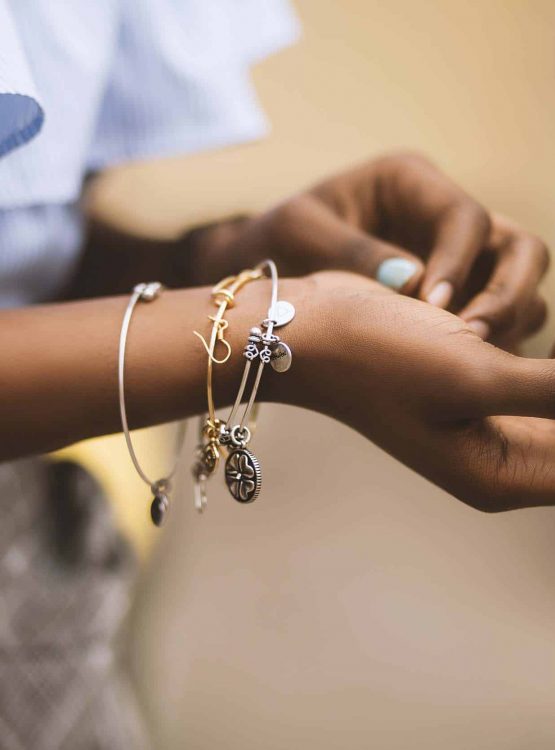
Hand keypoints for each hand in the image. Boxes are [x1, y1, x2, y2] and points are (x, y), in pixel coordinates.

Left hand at [187, 153, 548, 346]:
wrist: (265, 270)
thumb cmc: (277, 240)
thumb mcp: (299, 233)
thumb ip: (353, 252)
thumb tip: (415, 284)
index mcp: (410, 183)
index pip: (466, 217)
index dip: (460, 262)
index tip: (433, 306)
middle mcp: (443, 217)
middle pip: (518, 248)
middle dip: (507, 293)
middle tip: (472, 338)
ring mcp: (456, 258)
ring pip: (518, 285)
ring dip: (506, 321)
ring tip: (468, 358)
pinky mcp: (455, 296)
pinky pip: (496, 318)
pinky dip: (491, 342)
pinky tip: (460, 368)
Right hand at [271, 271, 554, 511]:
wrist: (312, 329)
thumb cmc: (378, 356)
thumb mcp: (474, 374)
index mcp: (500, 474)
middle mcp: (499, 456)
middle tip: (517, 353)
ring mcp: (489, 420)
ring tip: (501, 337)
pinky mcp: (478, 382)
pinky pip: (540, 377)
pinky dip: (552, 364)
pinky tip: (522, 329)